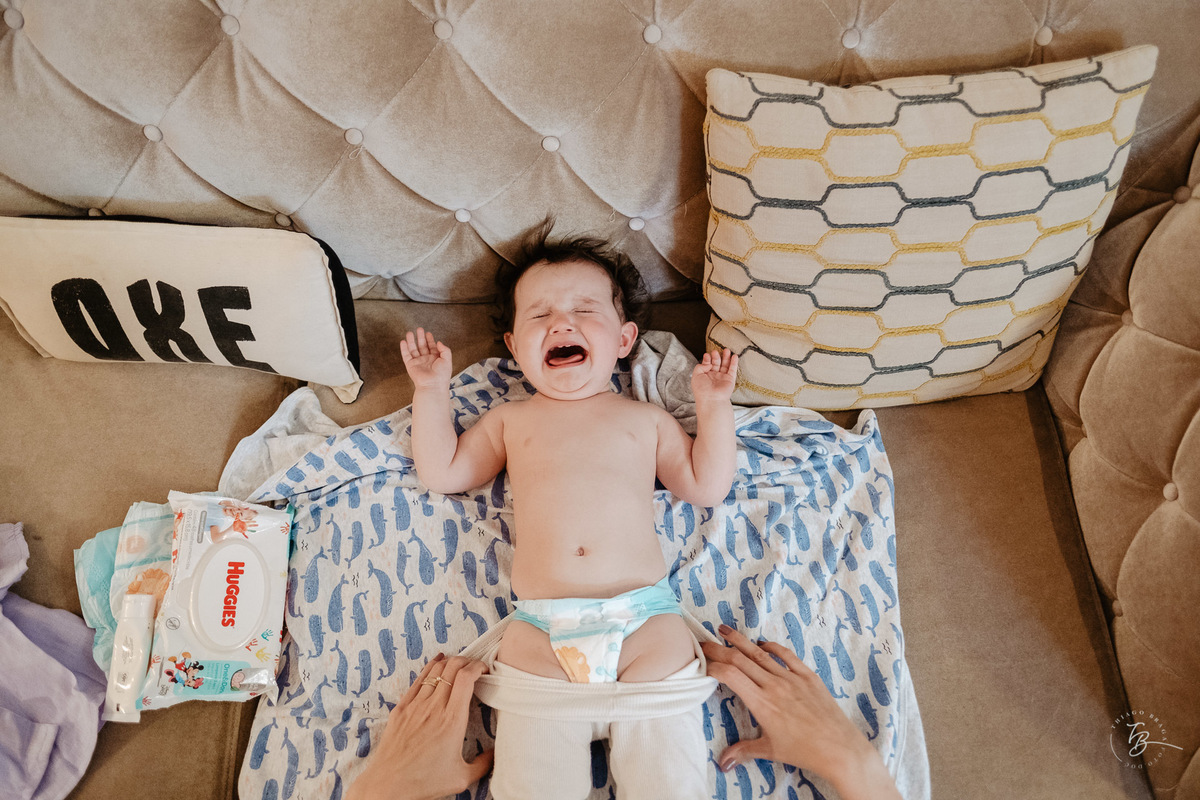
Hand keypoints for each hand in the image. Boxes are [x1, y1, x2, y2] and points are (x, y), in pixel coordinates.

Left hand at [346, 654, 492, 799]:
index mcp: (452, 720)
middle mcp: (434, 707)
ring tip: (457, 665)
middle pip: (452, 667)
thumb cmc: (424, 782)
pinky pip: (417, 680)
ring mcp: (415, 706)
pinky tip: (435, 664)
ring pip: (434, 671)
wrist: (388, 785)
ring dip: (449, 663)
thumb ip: (484, 763)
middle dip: (466, 661)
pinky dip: (429, 668)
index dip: (478, 666)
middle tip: (474, 667)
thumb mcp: (462, 777)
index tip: (485, 670)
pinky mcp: (401, 709)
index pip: (466, 677)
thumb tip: (495, 754)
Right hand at [400, 328, 452, 389]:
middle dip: (421, 337)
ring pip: (413, 349)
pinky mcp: (410, 365)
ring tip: (410, 333)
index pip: (432, 347)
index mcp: (435, 359)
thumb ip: (445, 349)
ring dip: (411, 341)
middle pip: (422, 346)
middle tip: (419, 329)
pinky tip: (403, 341)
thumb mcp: (447, 360)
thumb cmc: (442, 375)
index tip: (428, 333)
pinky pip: (406, 355)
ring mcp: (418, 362)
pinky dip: (404, 349)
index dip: (430, 340)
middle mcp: (426, 360)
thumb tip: (439, 342)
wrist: (433, 385)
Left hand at [692, 348, 737, 403]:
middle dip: (716, 357)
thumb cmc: (701, 389)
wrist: (711, 399)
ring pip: (725, 365)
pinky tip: (734, 356)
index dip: (707, 359)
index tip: (707, 354)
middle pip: (716, 363)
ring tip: (726, 349)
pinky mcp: (730, 380)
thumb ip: (700, 366)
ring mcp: (722, 378)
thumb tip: (708, 362)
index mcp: (705, 376)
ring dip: (726, 357)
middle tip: (715, 351)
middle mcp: (714, 376)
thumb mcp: (695, 375)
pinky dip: (734, 363)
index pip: (707, 365)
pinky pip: (733, 370)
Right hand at [702, 626, 899, 799]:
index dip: (713, 666)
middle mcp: (774, 686)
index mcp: (762, 703)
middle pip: (740, 659)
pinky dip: (771, 647)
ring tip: (725, 630)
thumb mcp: (770, 750)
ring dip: (740, 640)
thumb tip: (722, 763)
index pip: (730, 675)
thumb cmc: (805, 751)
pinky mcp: (808, 677)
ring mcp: (792, 678)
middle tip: (704, 642)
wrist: (840, 748)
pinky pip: (786, 656)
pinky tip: (761, 644)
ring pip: (760, 654)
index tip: (702, 664)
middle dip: (719, 648)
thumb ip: (743, 751)